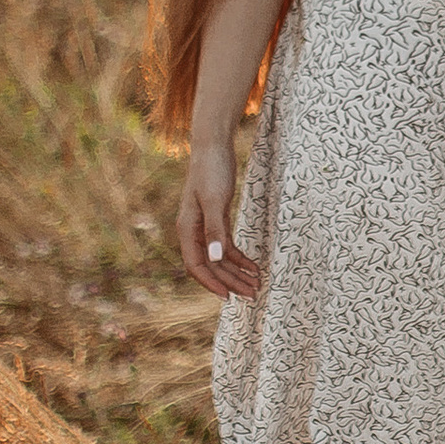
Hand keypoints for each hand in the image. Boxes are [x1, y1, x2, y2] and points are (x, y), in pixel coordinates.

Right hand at [177, 141, 258, 297]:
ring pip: (220, 259)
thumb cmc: (212, 170)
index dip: (211, 283)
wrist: (214, 146)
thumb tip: (215, 259)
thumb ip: (215, 230)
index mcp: (187, 229)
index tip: (229, 297)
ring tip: (257, 284)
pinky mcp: (217, 219)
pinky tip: (254, 266)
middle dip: (231, 281)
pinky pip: (227, 246)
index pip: (196, 266)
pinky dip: (240, 257)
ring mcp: (205, 227)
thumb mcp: (215, 200)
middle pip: (211, 266)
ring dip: (237, 273)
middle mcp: (194, 231)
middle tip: (253, 295)